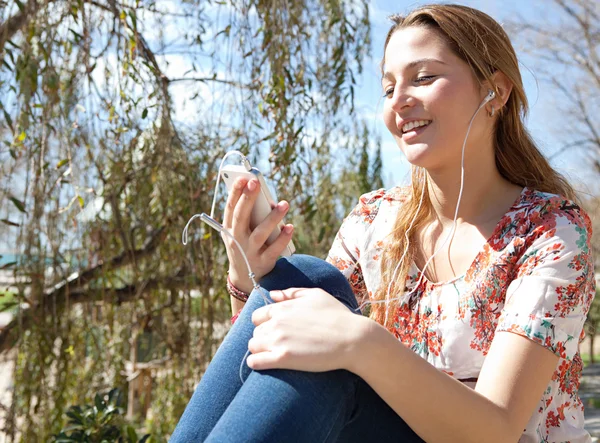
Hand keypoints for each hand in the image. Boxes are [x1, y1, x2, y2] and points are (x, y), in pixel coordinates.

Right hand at [224, 177, 293, 292]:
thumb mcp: (239, 232)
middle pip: (240, 217)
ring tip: (284, 204)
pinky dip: (283, 238)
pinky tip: (291, 227)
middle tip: (256, 182)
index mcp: (229, 230)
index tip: (242, 178)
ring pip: (260, 233)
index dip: (235, 193)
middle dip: (247, 199)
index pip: (230, 208)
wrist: (245, 278)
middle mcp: (237, 240)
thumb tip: (264, 197)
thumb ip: (247, 216)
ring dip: (272, 218)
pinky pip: (274, 249)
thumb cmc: (245, 246)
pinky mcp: (263, 262)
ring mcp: (250, 252)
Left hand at [246, 288, 366, 371]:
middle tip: (278, 344)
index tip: (275, 331)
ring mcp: (278, 340)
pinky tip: (264, 364)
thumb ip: (292, 293)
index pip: (257, 316)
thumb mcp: (316, 295)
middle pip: (255, 332)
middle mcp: (277, 322)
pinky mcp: (283, 358)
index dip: (264, 324)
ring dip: (260, 350)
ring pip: (253, 346)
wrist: (352, 339)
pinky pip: (255, 362)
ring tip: (273, 355)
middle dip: (263, 338)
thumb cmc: (338, 316)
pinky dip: (256, 363)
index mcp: (283, 307)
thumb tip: (272, 294)